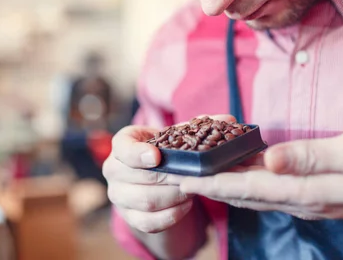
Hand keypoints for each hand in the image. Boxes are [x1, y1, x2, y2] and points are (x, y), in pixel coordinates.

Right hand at [104, 114, 235, 233]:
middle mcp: (113, 170)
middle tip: (192, 175)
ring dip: (174, 196)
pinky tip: (186, 206)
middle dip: (170, 176)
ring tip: (192, 189)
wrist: (158, 179)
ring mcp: (119, 196)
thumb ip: (202, 125)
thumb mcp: (179, 135)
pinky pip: (148, 223)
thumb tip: (229, 120)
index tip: (156, 156)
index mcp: (122, 144)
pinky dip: (171, 215)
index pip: (122, 148)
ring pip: (146, 201)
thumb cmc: (167, 151)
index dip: (137, 153)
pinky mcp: (130, 218)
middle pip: (139, 177)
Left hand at [180, 127, 342, 243]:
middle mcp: (298, 200)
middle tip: (176, 176)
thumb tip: (269, 160)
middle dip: (208, 186)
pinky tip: (235, 175)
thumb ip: (309, 155)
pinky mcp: (308, 196)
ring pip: (252, 195)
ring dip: (222, 186)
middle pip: (243, 194)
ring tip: (197, 176)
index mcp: (305, 189)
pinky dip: (244, 184)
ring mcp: (303, 201)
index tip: (183, 176)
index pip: (248, 187)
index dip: (213, 181)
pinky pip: (267, 192)